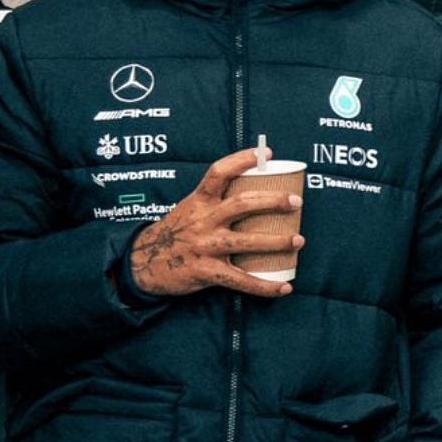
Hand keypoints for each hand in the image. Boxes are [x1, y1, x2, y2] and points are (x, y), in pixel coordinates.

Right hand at [128, 147, 301, 298]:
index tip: (267, 154)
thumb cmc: (176, 232)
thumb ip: (215, 200)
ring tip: (298, 240)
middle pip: (243, 204)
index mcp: (199, 201)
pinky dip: (265, 286)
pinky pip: (241, 280)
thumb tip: (256, 189)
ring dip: (277, 241)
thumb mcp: (190, 208)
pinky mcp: (206, 271)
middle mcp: (203, 220)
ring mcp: (205, 246)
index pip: (220, 172)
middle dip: (273, 201)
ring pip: (247, 241)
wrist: (142, 262)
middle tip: (296, 202)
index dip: (243, 160)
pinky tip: (285, 287)